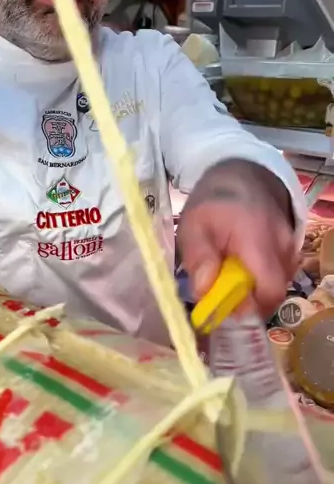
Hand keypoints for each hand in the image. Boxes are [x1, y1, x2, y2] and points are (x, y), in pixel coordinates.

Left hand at [177, 159, 297, 319]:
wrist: (241, 174)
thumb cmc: (213, 202)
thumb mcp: (192, 225)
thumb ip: (198, 257)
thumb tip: (204, 291)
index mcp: (258, 240)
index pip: (269, 290)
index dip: (249, 309)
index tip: (225, 309)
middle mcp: (283, 245)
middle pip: (273, 292)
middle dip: (247, 300)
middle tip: (222, 291)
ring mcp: (291, 246)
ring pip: (276, 284)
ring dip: (253, 287)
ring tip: (230, 272)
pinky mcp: (291, 248)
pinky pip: (278, 273)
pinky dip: (260, 276)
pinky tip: (243, 264)